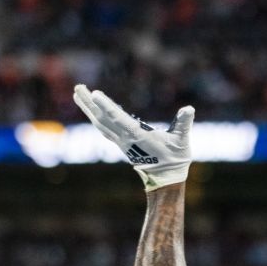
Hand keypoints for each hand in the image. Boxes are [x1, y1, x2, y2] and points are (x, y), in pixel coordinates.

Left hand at [72, 84, 194, 190]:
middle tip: (77, 88)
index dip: (106, 106)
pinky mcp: (121, 143)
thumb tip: (189, 109)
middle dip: (89, 103)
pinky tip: (90, 110)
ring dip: (88, 108)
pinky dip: (94, 117)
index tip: (94, 94)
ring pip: (100, 123)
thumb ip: (184, 124)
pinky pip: (103, 128)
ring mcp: (121, 142)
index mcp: (139, 136)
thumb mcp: (182, 140)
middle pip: (103, 119)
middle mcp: (126, 139)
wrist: (166, 178)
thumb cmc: (175, 158)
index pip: (119, 119)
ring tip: (78, 93)